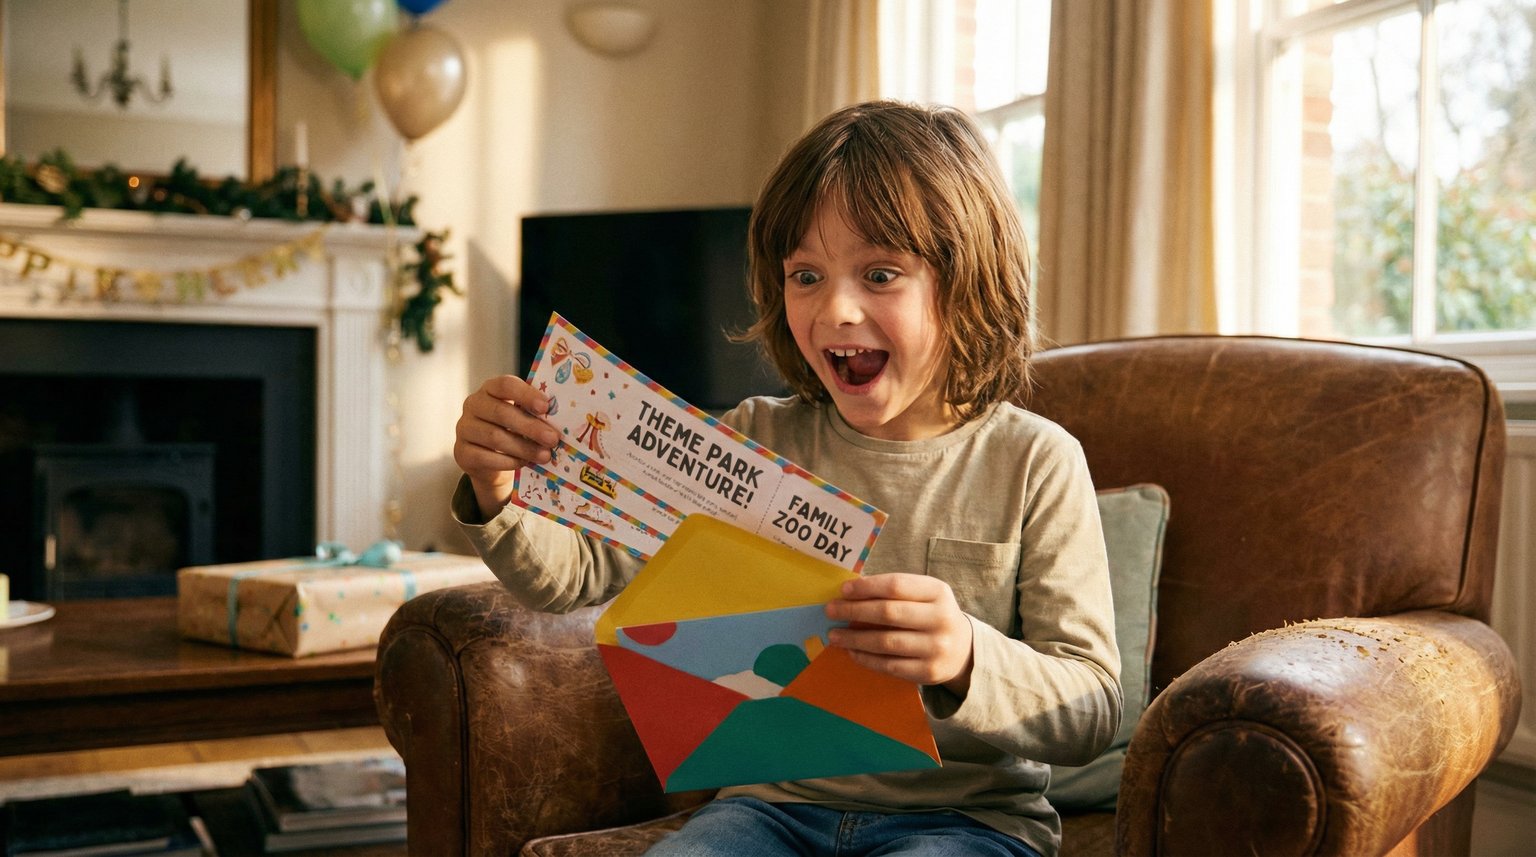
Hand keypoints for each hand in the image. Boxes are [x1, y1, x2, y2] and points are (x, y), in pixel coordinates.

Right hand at [453, 375, 561, 519]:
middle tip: (552, 438)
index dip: (525, 394)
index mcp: (490, 389)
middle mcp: (473, 405)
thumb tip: (561, 420)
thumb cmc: (512, 430)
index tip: (546, 407)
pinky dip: (508, 461)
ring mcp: (464, 429)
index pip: (505, 384)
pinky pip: (485, 457)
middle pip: (501, 412)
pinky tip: (524, 463)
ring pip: (494, 437)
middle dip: (530, 427)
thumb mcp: (522, 416)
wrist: (490, 461)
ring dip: (523, 447)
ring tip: (545, 455)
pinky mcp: (462, 453)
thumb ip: (535, 413)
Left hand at [825, 573, 974, 694]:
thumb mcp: (924, 595)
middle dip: (854, 611)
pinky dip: (866, 659)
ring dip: (854, 638)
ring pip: (886, 642)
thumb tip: (850, 592)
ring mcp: (936, 647)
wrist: (964, 650)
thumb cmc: (932, 615)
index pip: (896, 585)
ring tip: (834, 635)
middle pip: (888, 613)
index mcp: (938, 592)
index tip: (843, 590)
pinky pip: (890, 665)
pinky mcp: (928, 672)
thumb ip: (895, 591)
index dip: (867, 587)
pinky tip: (852, 652)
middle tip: (830, 610)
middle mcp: (941, 618)